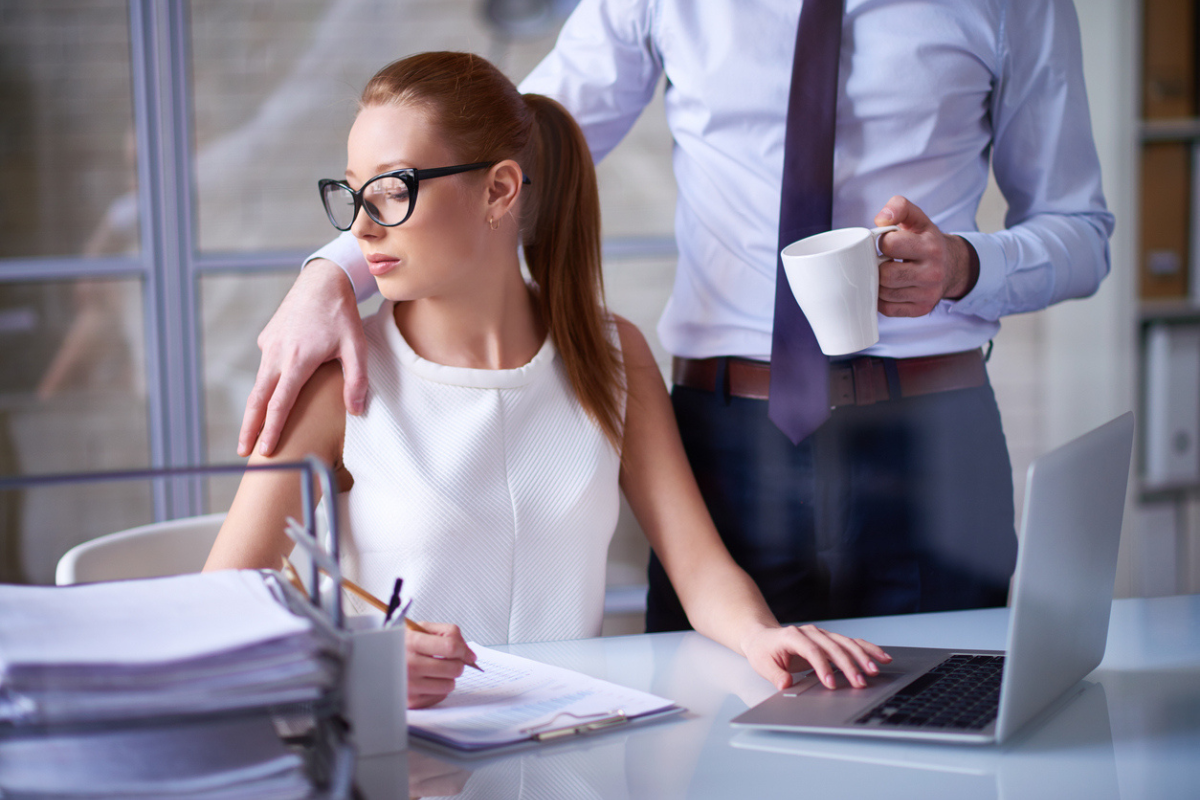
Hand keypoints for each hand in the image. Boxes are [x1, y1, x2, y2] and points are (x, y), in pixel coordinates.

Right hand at [237, 259, 367, 456]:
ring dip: (255, 408)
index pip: (280, 404)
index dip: (271, 429)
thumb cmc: (342, 315)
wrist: (322, 281)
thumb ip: (356, 380)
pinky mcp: (267, 339)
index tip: (265, 450)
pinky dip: (266, 384)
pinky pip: (266, 366)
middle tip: (244, 452)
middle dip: (249, 428)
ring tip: (253, 431)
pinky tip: (274, 392)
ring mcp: (269, 346)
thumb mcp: (356, 347)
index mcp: (298, 360)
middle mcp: (277, 354)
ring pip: (259, 383)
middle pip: (258, 399)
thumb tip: (355, 411)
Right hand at [406, 622, 477, 708]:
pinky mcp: (410, 701)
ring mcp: (409, 684)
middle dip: (457, 664)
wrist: (380, 658)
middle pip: (454, 668)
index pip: (450, 647)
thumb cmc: (406, 643)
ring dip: (448, 678)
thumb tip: (470, 654)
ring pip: (449, 685)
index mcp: (412, 642)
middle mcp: (408, 664)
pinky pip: (440, 697)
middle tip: (449, 661)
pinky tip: (428, 680)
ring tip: (436, 670)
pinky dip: (439, 689)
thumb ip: (449, 633)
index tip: (467, 653)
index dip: (464, 650)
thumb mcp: (422, 628)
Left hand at [741, 624, 891, 690]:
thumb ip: (775, 675)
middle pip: (833, 647)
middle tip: (860, 682)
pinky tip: (881, 657)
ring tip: (875, 670)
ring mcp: (821, 634)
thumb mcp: (762, 665)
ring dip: (862, 656)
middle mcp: (810, 632)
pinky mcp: (829, 639)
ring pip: (846, 643)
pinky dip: (867, 649)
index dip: (822, 667)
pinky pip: (851, 643)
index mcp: (792, 636)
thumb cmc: (764, 651)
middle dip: (848, 665)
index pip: (812, 651)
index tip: (831, 684)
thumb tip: (785, 684)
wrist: (764, 637)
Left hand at [874, 195, 979, 316]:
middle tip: (883, 260)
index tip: (887, 242)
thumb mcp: (917, 218)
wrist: (951, 266)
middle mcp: (933, 273)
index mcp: (931, 247)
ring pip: (884, 293)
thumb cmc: (925, 241)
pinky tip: (889, 287)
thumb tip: (880, 219)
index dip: (882, 241)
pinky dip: (882, 299)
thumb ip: (899, 207)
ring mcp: (928, 294)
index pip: (891, 244)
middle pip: (886, 274)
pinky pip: (887, 309)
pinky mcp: (921, 309)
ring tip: (887, 272)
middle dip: (878, 266)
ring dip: (878, 282)